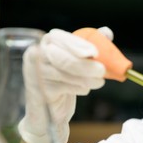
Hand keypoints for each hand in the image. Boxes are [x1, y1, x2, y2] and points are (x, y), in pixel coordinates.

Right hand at [18, 27, 112, 142]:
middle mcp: (36, 55)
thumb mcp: (76, 60)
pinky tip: (85, 89)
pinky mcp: (41, 91)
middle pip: (62, 58)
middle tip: (102, 71)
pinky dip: (79, 88)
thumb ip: (89, 44)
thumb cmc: (65, 79)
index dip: (77, 44)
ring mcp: (36, 74)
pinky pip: (64, 87)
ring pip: (65, 74)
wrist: (48, 110)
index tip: (94, 53)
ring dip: (86, 78)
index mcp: (45, 43)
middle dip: (85, 65)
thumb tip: (107, 32)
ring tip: (99, 82)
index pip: (58, 37)